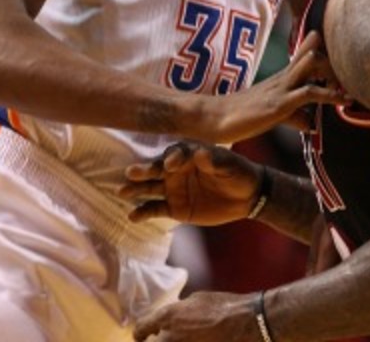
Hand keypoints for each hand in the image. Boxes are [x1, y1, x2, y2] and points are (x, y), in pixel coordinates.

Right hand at [121, 142, 261, 225]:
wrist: (247, 197)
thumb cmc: (238, 173)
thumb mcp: (229, 166)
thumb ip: (214, 161)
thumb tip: (200, 153)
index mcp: (188, 155)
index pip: (175, 154)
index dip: (172, 158)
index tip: (170, 165)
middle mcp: (176, 170)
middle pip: (156, 169)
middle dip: (144, 171)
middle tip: (131, 172)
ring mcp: (173, 189)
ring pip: (150, 188)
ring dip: (136, 189)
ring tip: (122, 191)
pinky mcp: (174, 208)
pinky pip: (155, 209)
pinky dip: (143, 212)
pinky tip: (132, 216)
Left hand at [133, 291, 258, 341]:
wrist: (245, 323)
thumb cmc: (223, 307)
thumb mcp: (197, 300)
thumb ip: (180, 310)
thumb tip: (175, 316)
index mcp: (169, 316)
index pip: (142, 328)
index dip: (140, 333)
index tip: (140, 337)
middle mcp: (172, 336)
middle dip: (160, 340)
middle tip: (163, 337)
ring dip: (176, 340)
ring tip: (188, 335)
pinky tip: (199, 339)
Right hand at [198, 31, 344, 143]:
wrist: (213, 118)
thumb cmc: (240, 117)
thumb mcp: (273, 114)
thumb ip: (293, 116)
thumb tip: (311, 123)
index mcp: (280, 79)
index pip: (304, 56)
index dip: (325, 57)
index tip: (343, 65)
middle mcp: (282, 79)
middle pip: (312, 56)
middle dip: (334, 64)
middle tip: (350, 80)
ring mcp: (280, 89)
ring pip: (312, 65)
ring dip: (335, 75)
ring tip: (352, 87)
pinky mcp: (279, 104)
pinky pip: (308, 93)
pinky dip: (330, 96)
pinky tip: (343, 101)